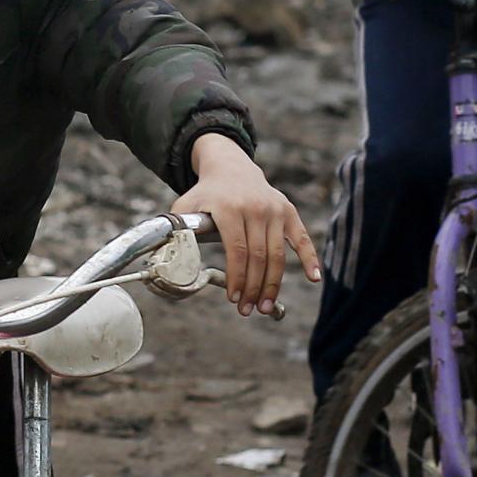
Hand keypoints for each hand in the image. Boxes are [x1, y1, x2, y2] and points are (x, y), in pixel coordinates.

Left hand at [173, 134, 321, 318]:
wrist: (230, 167)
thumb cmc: (205, 195)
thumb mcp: (185, 207)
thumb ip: (176, 230)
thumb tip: (161, 259)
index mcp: (229, 208)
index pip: (237, 250)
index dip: (237, 277)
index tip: (232, 297)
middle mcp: (256, 208)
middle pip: (258, 257)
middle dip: (253, 287)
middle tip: (246, 310)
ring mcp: (274, 210)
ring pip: (277, 255)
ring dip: (273, 284)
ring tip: (264, 307)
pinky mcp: (288, 212)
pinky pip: (302, 238)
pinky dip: (310, 258)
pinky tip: (315, 279)